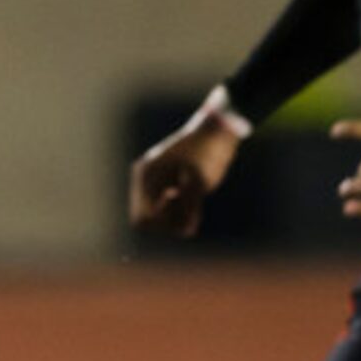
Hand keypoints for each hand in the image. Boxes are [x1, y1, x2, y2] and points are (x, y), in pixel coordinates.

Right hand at [128, 99, 243, 237]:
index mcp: (147, 176)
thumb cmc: (207, 152)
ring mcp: (157, 181)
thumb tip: (188, 232)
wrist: (218, 129)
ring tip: (196, 207)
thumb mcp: (201, 182)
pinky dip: (183, 212)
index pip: (141, 219)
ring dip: (178, 218)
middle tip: (192, 209)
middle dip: (170, 222)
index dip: (161, 224)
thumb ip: (191, 208)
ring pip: (160, 216)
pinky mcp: (170, 183)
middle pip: (148, 219)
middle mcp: (147, 179)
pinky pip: (169, 208)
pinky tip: (196, 206)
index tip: (181, 209)